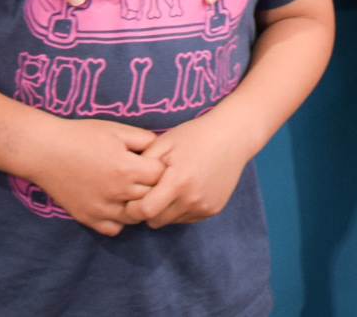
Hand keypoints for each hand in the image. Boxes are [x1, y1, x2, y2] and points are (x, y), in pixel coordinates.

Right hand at [19, 117, 164, 236]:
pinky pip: (115, 229)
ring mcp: (102, 209)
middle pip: (152, 197)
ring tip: (133, 189)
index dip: (162, 167)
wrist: (45, 151)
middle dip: (154, 187)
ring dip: (139, 205)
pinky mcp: (88, 219)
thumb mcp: (117, 129)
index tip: (156, 161)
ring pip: (136, 217)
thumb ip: (145, 139)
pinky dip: (120, 219)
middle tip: (147, 176)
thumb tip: (164, 150)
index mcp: (126, 168)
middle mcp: (117, 192)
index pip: (161, 176)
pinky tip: (117, 203)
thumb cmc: (82, 136)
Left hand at [126, 113, 254, 226]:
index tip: (130, 199)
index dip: (132, 208)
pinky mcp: (213, 209)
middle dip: (147, 211)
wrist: (232, 136)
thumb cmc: (194, 136)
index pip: (145, 212)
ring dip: (165, 210)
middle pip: (156, 221)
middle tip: (148, 193)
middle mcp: (193, 199)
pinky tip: (185, 189)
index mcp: (178, 182)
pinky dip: (181, 209)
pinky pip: (187, 218)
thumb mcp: (163, 143)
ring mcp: (205, 206)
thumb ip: (141, 166)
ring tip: (168, 188)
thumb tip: (124, 187)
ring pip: (171, 221)